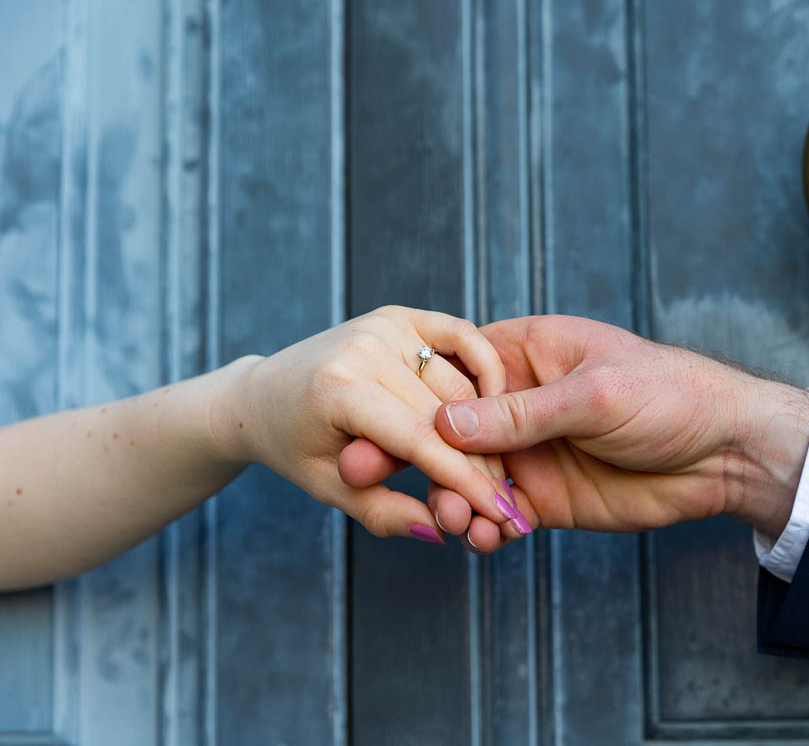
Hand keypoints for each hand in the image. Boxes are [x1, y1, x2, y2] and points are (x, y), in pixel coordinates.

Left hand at [216, 306, 525, 541]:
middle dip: (484, 465)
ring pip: (461, 384)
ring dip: (487, 431)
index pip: (422, 442)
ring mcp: (383, 326)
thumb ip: (385, 513)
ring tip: (498, 472)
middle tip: (508, 504)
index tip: (504, 516)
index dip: (469, 483)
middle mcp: (363, 348)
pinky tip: (496, 404)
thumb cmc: (294, 448)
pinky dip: (486, 366)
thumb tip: (443, 532)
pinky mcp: (399, 315)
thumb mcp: (329, 490)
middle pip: (449, 414)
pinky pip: (462, 336)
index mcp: (338, 390)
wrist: (262, 395)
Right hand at [342, 315, 808, 550]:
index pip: (454, 371)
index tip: (374, 425)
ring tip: (447, 521)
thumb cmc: (670, 395)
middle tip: (368, 478)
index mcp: (528, 353)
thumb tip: (445, 424)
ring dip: (449, 498)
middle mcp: (520, 402)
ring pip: (467, 476)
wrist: (725, 453)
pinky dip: (485, 528)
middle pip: (449, 430)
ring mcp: (530, 451)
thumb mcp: (596, 393)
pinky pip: (499, 513)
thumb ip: (522, 413)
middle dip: (413, 456)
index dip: (414, 400)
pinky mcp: (545, 497)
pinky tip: (482, 539)